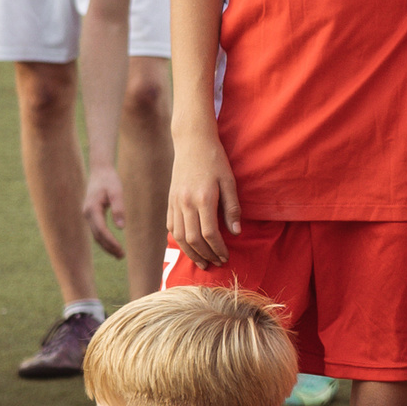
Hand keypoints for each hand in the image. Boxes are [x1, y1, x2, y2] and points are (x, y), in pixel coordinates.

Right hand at [82, 165, 126, 258]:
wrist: (100, 171)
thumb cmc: (109, 180)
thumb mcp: (117, 192)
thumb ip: (119, 208)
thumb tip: (121, 227)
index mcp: (92, 209)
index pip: (101, 230)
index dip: (111, 242)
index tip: (121, 250)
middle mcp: (87, 214)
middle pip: (97, 236)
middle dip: (109, 247)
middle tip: (121, 256)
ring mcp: (87, 215)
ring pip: (96, 235)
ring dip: (107, 246)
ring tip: (119, 255)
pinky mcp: (91, 215)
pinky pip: (97, 231)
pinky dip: (104, 239)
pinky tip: (113, 245)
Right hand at [166, 128, 239, 267]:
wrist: (192, 142)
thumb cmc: (215, 160)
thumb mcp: (229, 181)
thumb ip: (232, 208)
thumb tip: (236, 232)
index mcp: (203, 198)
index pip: (210, 234)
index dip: (218, 249)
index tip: (226, 257)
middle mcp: (186, 202)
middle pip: (193, 239)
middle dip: (206, 255)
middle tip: (216, 263)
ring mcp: (175, 202)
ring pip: (179, 236)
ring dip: (191, 253)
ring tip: (202, 262)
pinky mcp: (170, 200)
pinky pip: (171, 226)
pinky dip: (179, 240)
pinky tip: (189, 246)